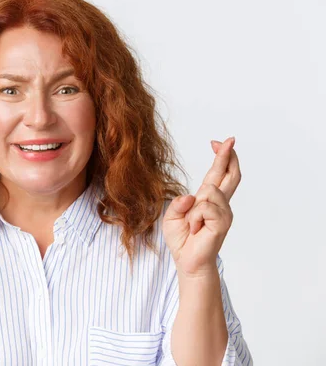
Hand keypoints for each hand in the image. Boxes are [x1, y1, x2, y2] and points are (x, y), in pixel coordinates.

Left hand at [162, 137, 241, 277]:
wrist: (187, 261)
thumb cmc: (182, 240)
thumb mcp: (171, 216)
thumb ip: (178, 203)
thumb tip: (192, 197)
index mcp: (208, 200)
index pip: (217, 174)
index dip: (220, 157)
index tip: (219, 142)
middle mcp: (220, 204)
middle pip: (230, 175)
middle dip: (228, 156)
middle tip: (230, 140)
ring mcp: (224, 213)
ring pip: (210, 190)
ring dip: (195, 207)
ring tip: (193, 224)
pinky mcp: (222, 222)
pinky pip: (205, 207)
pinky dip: (195, 217)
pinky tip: (197, 229)